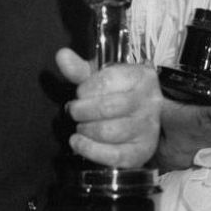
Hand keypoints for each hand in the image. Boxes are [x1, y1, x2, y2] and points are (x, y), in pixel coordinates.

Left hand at [56, 48, 162, 167]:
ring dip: (85, 130)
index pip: (107, 80)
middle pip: (107, 108)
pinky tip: (79, 143)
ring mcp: (148, 128)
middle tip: (73, 111)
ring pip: (109, 132)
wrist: (140, 116)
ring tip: (80, 127)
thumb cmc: (117, 93)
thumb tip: (61, 55)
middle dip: (81, 111)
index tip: (80, 93)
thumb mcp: (101, 77)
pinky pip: (114, 155)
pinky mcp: (142, 151)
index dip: (85, 89)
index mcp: (140, 76)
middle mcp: (149, 101)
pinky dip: (90, 150)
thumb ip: (79, 68)